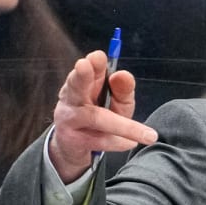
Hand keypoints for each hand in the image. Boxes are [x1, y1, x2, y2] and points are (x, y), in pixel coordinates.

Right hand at [48, 48, 156, 180]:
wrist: (73, 147)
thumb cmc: (99, 119)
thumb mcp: (116, 103)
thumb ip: (122, 90)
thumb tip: (123, 75)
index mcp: (85, 83)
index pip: (89, 69)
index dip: (94, 63)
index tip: (98, 56)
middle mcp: (72, 97)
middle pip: (76, 85)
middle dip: (82, 75)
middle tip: (84, 64)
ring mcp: (69, 119)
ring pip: (95, 118)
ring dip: (120, 125)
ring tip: (135, 135)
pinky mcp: (72, 140)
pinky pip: (99, 140)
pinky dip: (117, 142)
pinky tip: (131, 143)